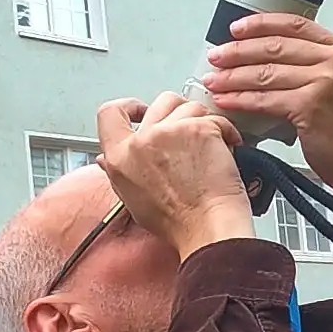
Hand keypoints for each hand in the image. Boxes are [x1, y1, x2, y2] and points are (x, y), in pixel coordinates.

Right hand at [95, 93, 253, 259]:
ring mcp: (171, 132)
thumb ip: (117, 172)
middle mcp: (142, 140)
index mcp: (119, 156)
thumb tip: (104, 159)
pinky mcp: (200, 130)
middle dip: (178, 114)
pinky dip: (226, 131)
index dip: (128, 107)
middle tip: (190, 134)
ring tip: (210, 145)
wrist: (207, 228)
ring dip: (203, 122)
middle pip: (160, 103)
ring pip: (190, 107)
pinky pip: (216, 118)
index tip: (141, 109)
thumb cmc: (177, 222)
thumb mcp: (132, 199)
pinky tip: (228, 147)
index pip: (109, 113)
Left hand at [199, 14, 332, 213]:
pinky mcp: (311, 105)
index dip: (260, 24)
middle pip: (275, 46)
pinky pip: (265, 98)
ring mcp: (325, 82)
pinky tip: (227, 100)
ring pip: (266, 72)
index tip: (236, 30)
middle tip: (217, 57)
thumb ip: (308, 66)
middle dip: (238, 51)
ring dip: (233, 76)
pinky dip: (241, 100)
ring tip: (215, 80)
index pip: (294, 25)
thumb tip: (261, 58)